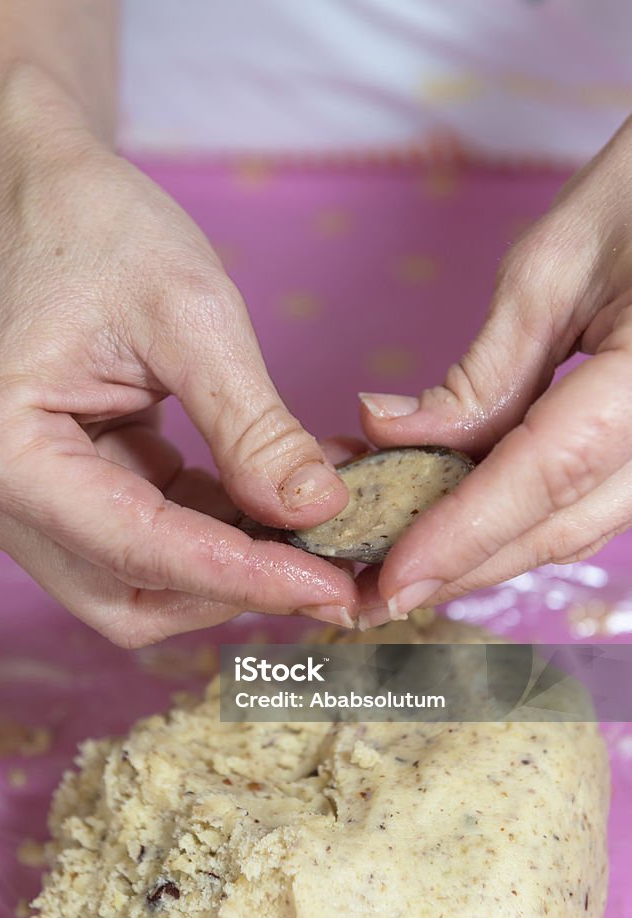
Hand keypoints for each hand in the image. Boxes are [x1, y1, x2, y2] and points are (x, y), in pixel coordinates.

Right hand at [0, 137, 356, 644]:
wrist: (43, 191)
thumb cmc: (98, 228)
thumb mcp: (192, 315)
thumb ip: (253, 427)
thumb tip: (318, 510)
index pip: (138, 549)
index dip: (244, 576)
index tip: (333, 587)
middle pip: (128, 597)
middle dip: (234, 588)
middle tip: (331, 570)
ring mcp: (20, 497)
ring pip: (137, 581)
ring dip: (227, 564)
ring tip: (309, 527)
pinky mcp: (56, 488)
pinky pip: (141, 539)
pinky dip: (211, 529)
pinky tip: (270, 499)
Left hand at [358, 117, 631, 620]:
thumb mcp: (554, 270)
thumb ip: (483, 373)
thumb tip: (392, 437)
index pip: (545, 475)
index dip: (463, 534)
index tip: (391, 578)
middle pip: (564, 525)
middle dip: (466, 566)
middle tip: (379, 593)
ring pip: (580, 524)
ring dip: (491, 551)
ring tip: (407, 562)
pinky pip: (592, 496)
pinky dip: (523, 515)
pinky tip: (461, 517)